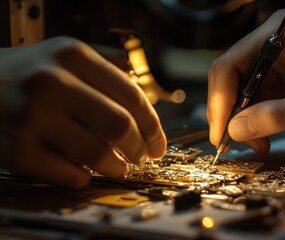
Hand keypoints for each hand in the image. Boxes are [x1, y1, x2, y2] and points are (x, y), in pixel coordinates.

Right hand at [0, 36, 166, 188]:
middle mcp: (52, 83)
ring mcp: (30, 117)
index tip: (158, 143)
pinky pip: (69, 174)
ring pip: (98, 153)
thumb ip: (103, 74)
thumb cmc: (24, 75)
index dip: (153, 125)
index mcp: (71, 56)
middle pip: (120, 125)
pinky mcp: (14, 150)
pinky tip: (83, 172)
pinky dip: (84, 177)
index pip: (131, 95)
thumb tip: (146, 108)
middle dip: (139, 148)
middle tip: (142, 157)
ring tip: (119, 168)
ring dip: (117, 168)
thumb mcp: (62, 57)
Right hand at [207, 10, 284, 153]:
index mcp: (280, 33)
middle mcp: (272, 42)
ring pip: (240, 92)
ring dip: (242, 121)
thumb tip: (235, 130)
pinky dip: (255, 121)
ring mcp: (274, 61)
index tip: (220, 132)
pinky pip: (255, 100)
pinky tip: (262, 137)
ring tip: (256, 143)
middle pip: (231, 77)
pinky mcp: (280, 78)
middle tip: (230, 142)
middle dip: (229, 112)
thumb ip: (276, 115)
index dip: (220, 99)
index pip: (232, 63)